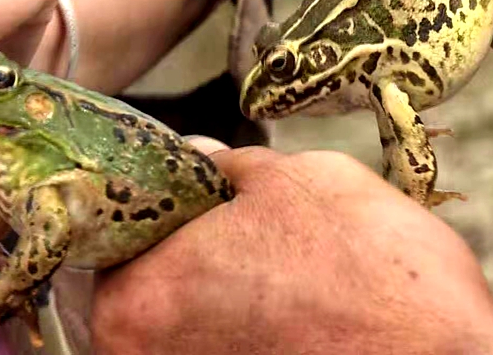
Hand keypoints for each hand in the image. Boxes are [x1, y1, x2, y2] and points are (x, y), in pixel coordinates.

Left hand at [91, 142, 492, 354]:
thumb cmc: (372, 271)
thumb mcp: (300, 181)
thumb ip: (229, 167)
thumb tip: (193, 156)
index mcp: (136, 297)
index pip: (120, 234)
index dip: (169, 205)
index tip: (210, 199)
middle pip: (151, 287)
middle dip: (198, 255)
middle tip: (262, 238)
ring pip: (192, 325)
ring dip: (228, 296)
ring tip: (292, 280)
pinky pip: (227, 348)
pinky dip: (250, 333)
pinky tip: (300, 318)